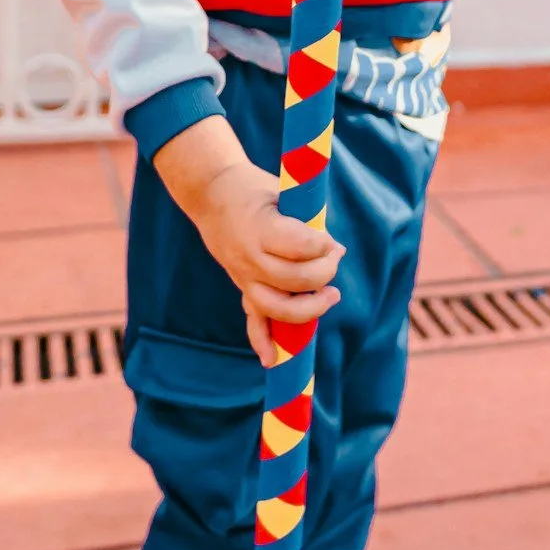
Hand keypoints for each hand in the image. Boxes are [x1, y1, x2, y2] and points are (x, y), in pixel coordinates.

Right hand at [155, 115, 342, 364]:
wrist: (212, 195)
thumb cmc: (255, 189)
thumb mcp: (282, 191)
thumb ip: (307, 220)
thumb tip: (337, 250)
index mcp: (260, 227)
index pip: (300, 247)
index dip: (322, 246)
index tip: (329, 240)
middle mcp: (249, 257)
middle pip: (294, 279)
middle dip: (324, 272)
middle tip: (334, 257)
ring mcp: (243, 276)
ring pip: (278, 306)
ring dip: (309, 308)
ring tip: (332, 295)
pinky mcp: (242, 287)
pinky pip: (252, 319)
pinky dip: (262, 341)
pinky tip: (272, 360)